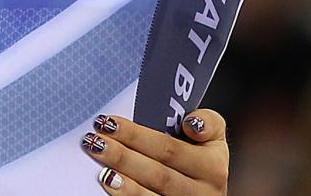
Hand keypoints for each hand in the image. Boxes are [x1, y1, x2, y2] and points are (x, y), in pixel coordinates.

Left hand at [78, 107, 229, 195]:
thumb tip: (191, 122)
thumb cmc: (204, 160)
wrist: (208, 193)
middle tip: (96, 139)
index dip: (139, 136)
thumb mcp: (214, 139)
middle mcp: (202, 192)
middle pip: (157, 174)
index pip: (170, 149)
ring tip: (100, 163)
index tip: (112, 122)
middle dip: (123, 155)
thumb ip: (207, 123)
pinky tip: (110, 185)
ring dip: (122, 181)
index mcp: (213, 167)